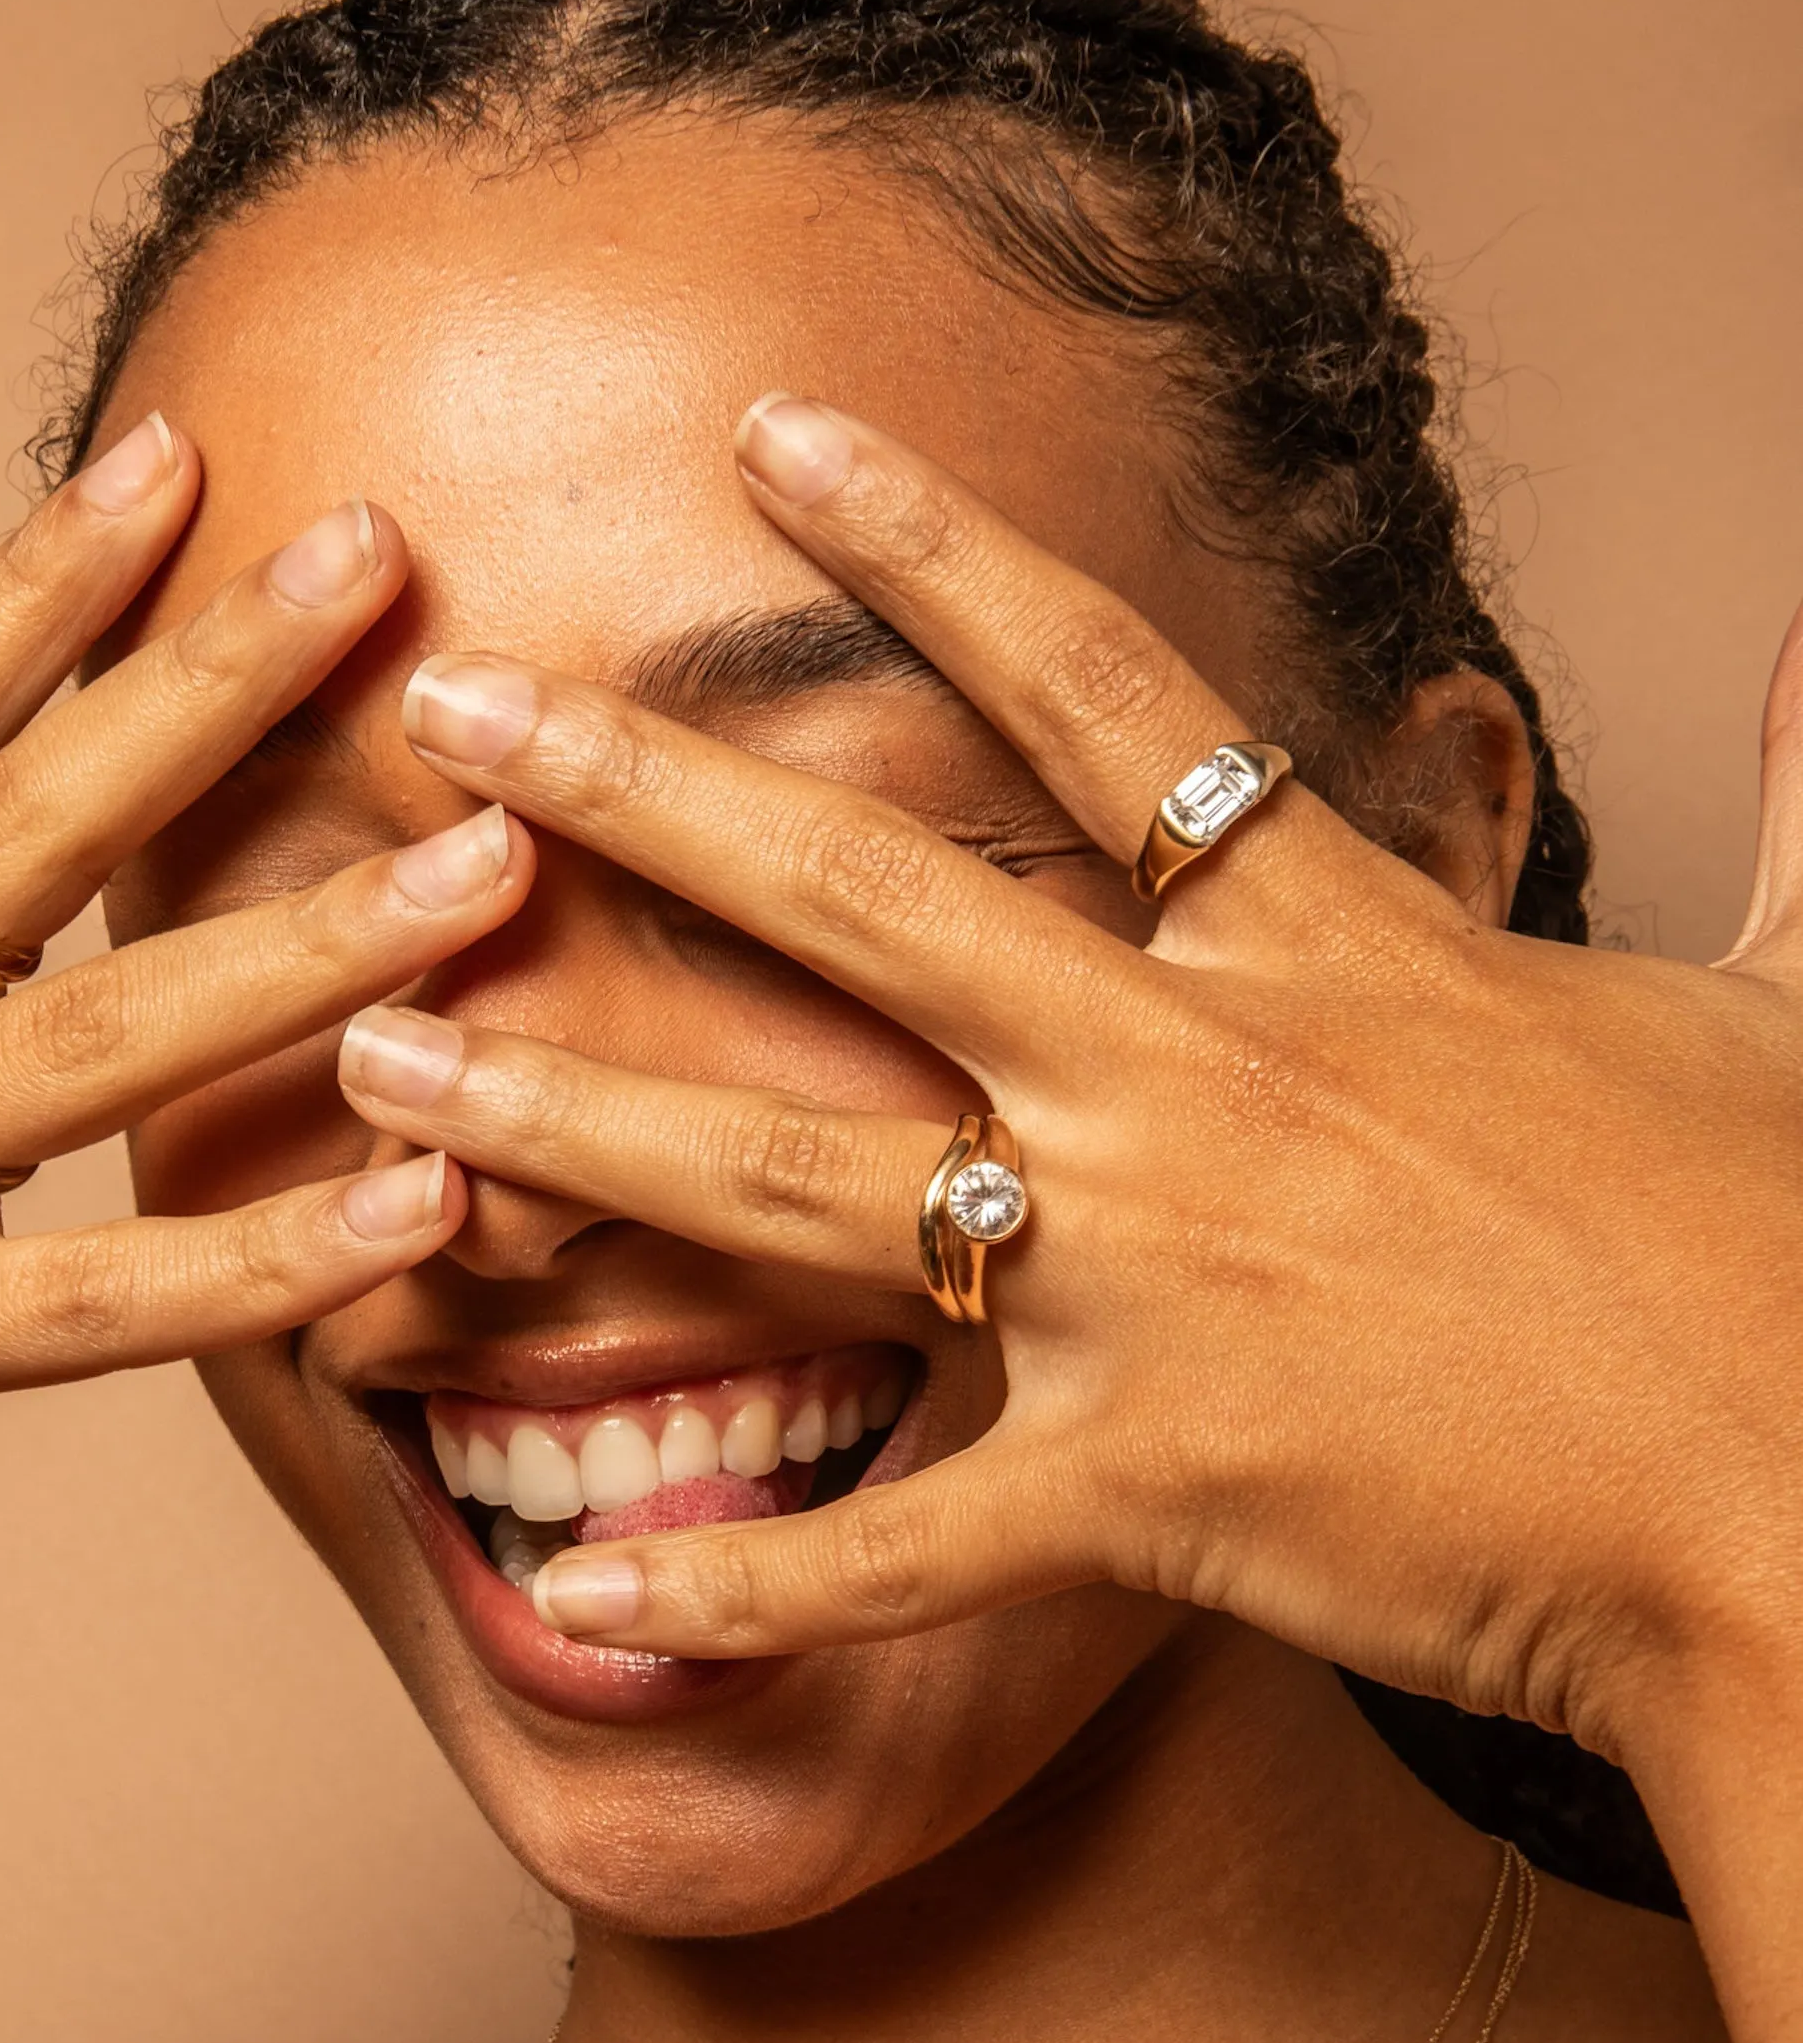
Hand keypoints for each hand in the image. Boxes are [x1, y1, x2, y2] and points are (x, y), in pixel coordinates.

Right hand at [0, 424, 523, 1802]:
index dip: (30, 588)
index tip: (164, 462)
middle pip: (15, 822)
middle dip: (200, 682)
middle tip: (370, 553)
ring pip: (89, 1035)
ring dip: (300, 948)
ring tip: (482, 870)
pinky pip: (91, 1302)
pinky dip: (257, 1260)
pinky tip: (410, 1207)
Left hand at [336, 395, 1802, 1780]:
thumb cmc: (1800, 1247)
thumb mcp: (1790, 980)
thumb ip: (1791, 790)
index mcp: (1333, 944)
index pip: (1095, 696)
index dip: (927, 551)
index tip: (769, 441)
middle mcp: (1196, 1083)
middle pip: (863, 901)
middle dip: (638, 797)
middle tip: (448, 717)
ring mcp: (1150, 1287)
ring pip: (796, 1184)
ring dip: (575, 1122)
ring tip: (383, 1066)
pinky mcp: (1146, 1491)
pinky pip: (900, 1549)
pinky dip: (745, 1579)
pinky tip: (581, 1601)